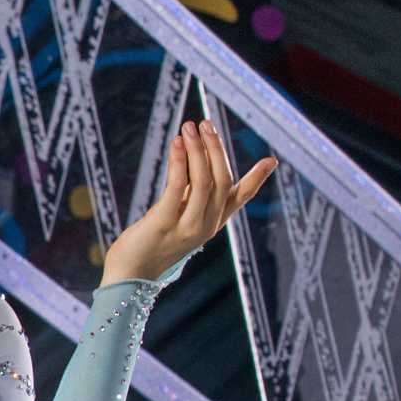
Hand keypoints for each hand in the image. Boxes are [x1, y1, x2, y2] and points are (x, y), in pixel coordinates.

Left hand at [103, 116, 276, 288]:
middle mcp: (206, 226)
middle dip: (215, 149)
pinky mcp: (164, 224)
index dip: (257, 178)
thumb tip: (197, 163)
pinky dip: (180, 161)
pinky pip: (177, 187)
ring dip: (197, 150)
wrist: (128, 276)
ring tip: (189, 127)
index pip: (241, 198)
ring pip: (203, 181)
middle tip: (205, 124)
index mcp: (213, 223)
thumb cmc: (150, 243)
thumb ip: (191, 196)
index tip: (272, 160)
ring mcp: (187, 227)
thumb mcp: (178, 217)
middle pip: (222, 180)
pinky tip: (176, 143)